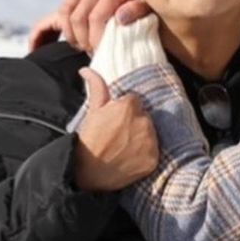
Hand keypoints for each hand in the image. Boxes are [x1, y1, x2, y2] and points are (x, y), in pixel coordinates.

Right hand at [29, 0, 138, 53]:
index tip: (100, 51)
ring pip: (66, 15)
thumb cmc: (141, 6)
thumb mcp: (146, 8)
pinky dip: (62, 28)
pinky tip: (70, 40)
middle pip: (78, 18)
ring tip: (83, 46)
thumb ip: (137, 10)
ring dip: (72, 35)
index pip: (96, 18)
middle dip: (83, 40)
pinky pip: (61, 11)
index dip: (95, 38)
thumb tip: (120, 17)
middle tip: (91, 51)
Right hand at [73, 68, 158, 191]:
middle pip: (144, 117)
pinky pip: (153, 152)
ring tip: (124, 147)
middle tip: (118, 136)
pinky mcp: (153, 159)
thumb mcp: (93, 110)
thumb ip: (96, 86)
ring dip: (141, 138)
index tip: (115, 122)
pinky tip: (130, 158)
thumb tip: (86, 69)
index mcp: (130, 105)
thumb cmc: (90, 138)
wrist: (88, 171)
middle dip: (134, 124)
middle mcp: (144, 121)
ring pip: (151, 134)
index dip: (124, 112)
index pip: (135, 102)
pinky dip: (145, 155)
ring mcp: (150, 141)